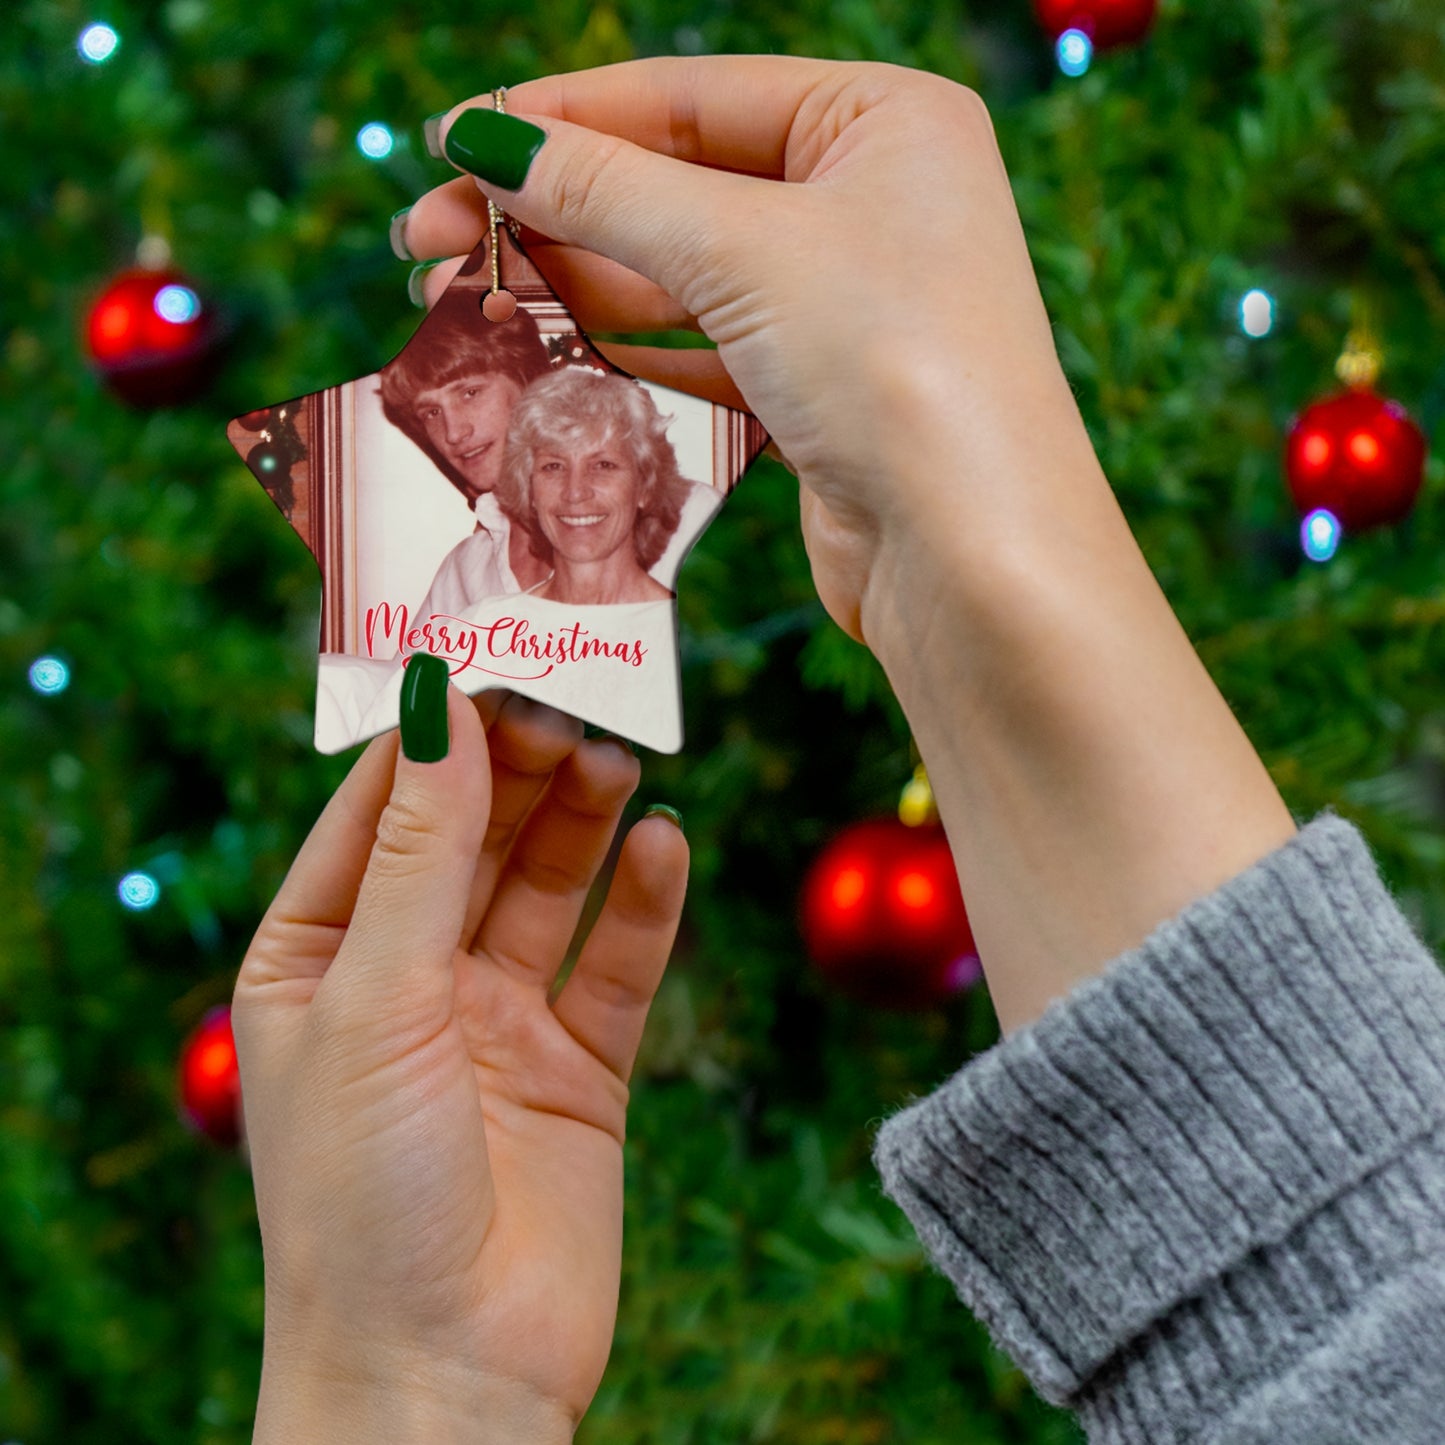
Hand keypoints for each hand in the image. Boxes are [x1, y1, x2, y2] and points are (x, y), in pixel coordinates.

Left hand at [232, 690, 687, 1440]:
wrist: (445, 1377)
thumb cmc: (362, 1197)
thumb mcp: (374, 999)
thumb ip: (418, 852)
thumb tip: (436, 706)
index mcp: (317, 959)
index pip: (377, 812)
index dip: (432, 736)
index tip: (488, 656)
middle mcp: (407, 980)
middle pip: (472, 838)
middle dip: (518, 769)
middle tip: (572, 702)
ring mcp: (497, 1022)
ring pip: (548, 886)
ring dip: (582, 820)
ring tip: (618, 758)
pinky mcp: (579, 1068)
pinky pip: (616, 963)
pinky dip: (644, 903)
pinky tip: (666, 845)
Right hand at [400, 60, 1295, 1038]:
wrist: (974, 556)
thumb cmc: (897, 367)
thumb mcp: (742, 250)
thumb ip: (606, 191)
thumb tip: (486, 140)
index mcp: (881, 121)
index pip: (688, 96)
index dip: (561, 119)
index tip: (452, 144)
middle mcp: (869, 201)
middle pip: (674, 186)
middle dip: (548, 212)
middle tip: (427, 240)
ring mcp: (845, 302)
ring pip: (678, 275)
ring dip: (570, 284)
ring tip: (458, 297)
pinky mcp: (818, 391)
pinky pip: (700, 349)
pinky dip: (620, 348)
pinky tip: (540, 348)